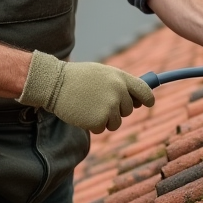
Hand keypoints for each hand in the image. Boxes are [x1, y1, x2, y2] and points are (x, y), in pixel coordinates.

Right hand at [18, 51, 154, 132]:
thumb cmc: (76, 78)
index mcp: (120, 77)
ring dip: (104, 119)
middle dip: (116, 110)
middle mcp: (118, 91)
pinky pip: (102, 128)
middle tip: (97, 101)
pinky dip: (92, 125)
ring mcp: (110, 107)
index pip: (144, 90)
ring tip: (88, 106)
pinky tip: (82, 113)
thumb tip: (138, 100)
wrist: (53, 83)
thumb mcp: (101, 74)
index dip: (147, 99)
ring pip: (116, 122)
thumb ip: (119, 84)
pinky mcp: (99, 120)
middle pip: (128, 109)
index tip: (148, 104)